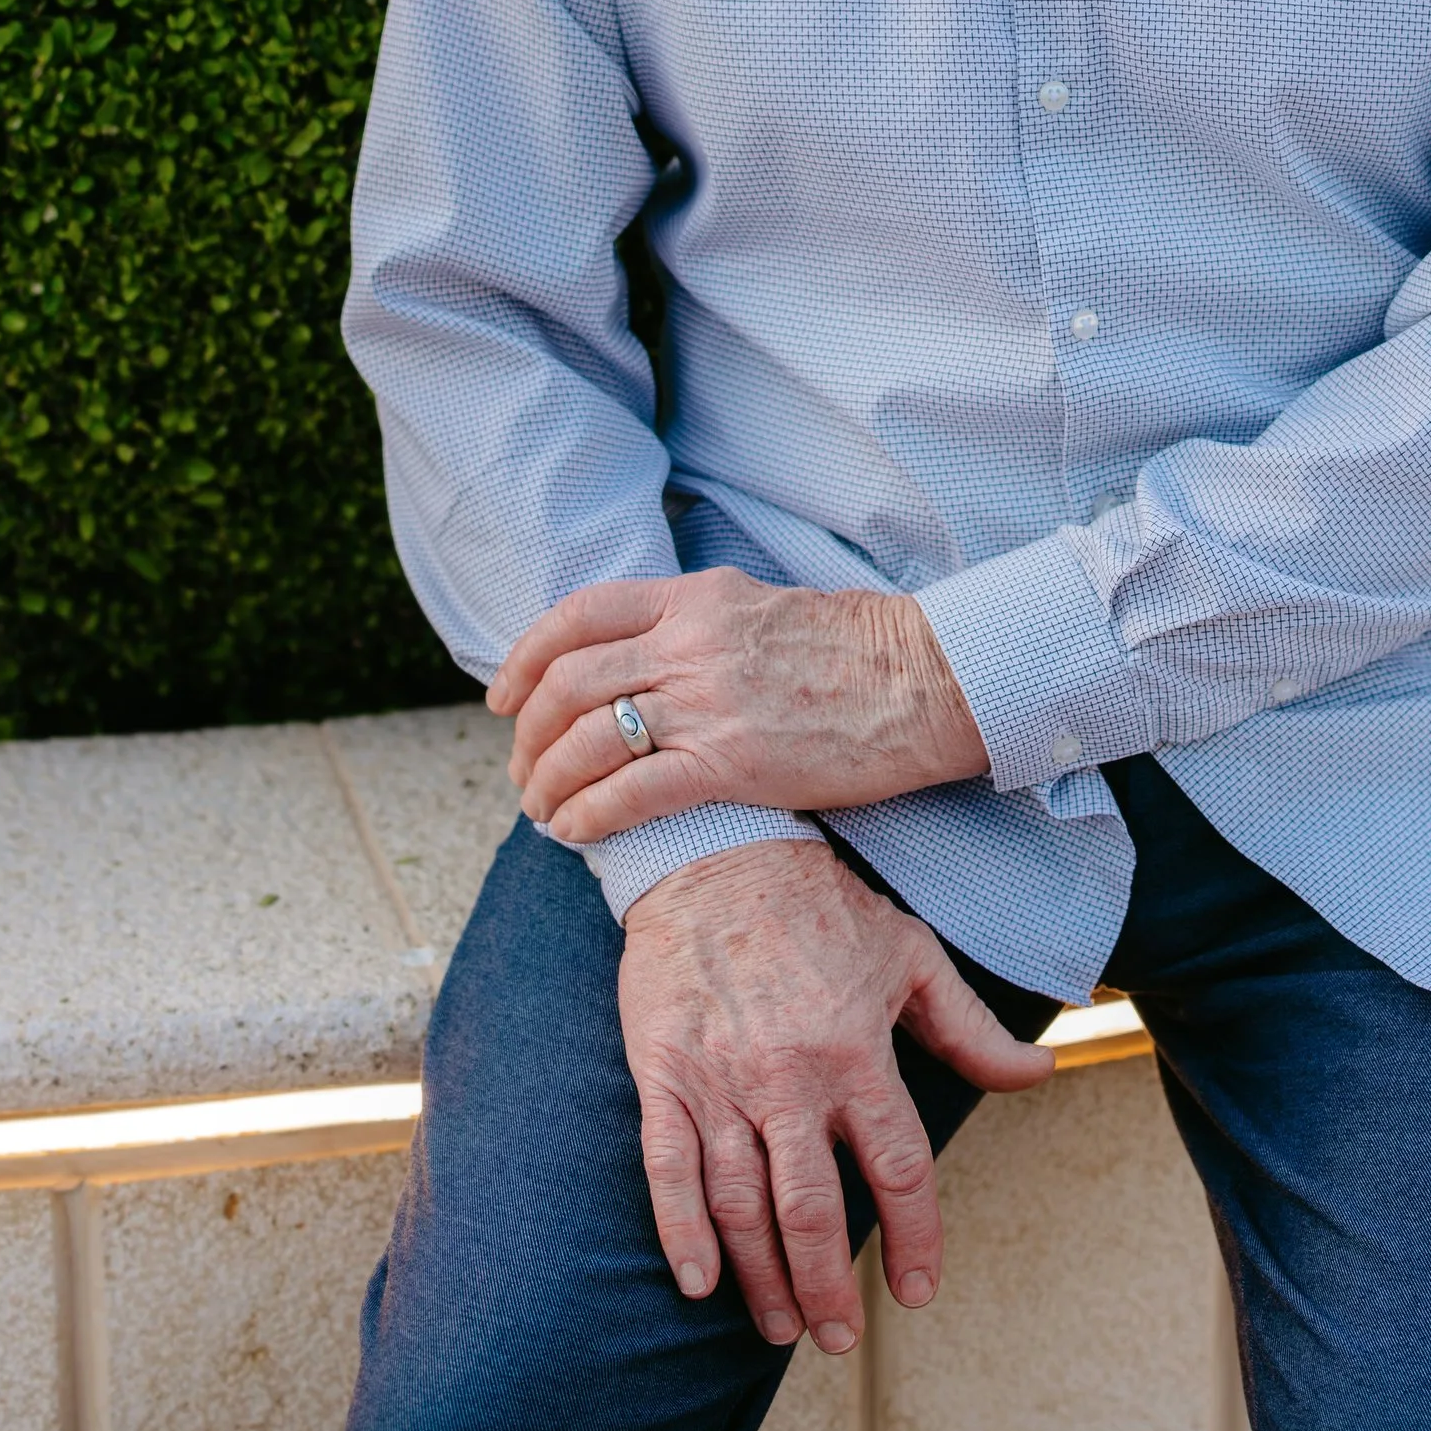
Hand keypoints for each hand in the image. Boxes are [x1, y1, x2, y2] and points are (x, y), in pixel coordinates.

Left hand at [493, 568, 990, 846]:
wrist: (927, 680)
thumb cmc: (857, 650)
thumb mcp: (760, 608)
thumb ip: (697, 624)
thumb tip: (645, 658)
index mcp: (695, 597)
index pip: (579, 615)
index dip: (525, 657)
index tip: (503, 696)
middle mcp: (689, 642)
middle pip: (569, 682)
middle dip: (527, 733)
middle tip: (519, 770)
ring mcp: (708, 702)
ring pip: (587, 739)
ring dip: (548, 782)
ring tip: (540, 810)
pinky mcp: (733, 763)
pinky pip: (631, 792)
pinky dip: (589, 816)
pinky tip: (575, 834)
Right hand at [620, 837, 1051, 1350]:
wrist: (718, 848)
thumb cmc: (821, 907)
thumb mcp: (910, 957)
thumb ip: (972, 1030)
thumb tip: (1042, 1072)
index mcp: (857, 1052)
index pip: (898, 1168)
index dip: (914, 1240)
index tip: (918, 1292)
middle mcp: (790, 1077)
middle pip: (813, 1209)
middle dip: (830, 1286)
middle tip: (837, 1339)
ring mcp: (721, 1080)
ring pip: (742, 1204)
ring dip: (764, 1277)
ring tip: (781, 1326)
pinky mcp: (664, 1074)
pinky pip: (669, 1169)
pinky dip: (681, 1232)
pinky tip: (700, 1283)